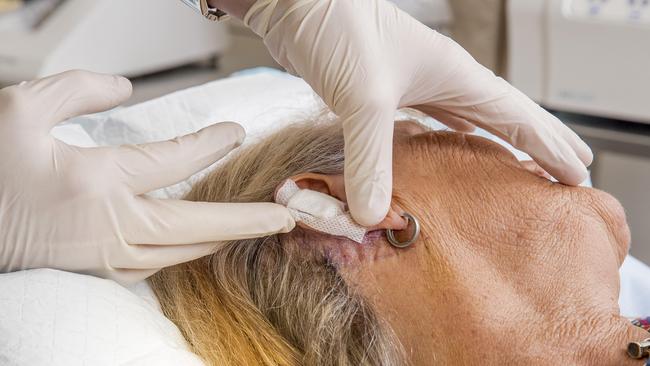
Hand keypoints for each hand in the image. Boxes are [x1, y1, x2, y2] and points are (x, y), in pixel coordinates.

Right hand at [0, 70, 294, 283]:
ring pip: (185, 252)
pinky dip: (190, 250)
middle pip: (198, 225)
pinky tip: (205, 238)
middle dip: (248, 221)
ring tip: (258, 226)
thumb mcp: (20, 110)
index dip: (211, 144)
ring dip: (224, 237)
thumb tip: (124, 87)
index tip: (235, 132)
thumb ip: (78, 89)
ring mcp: (110, 255)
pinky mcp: (104, 271)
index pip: (174, 160)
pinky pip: (162, 264)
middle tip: (285, 215)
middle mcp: (112, 225)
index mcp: (97, 181)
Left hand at [243, 0, 592, 225]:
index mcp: (454, 76)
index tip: (577, 173)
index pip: (517, 116)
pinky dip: (444, 140)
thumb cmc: (336, 30)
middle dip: (535, 144)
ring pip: (466, 119)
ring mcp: (411, 83)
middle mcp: (440, 78)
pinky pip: (426, 122)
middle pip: (502, 116)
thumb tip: (373, 218)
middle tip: (565, 170)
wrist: (295, 3)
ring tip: (515, 165)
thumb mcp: (362, 99)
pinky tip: (443, 152)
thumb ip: (371, 161)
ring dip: (493, 142)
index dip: (549, 146)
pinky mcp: (382, 90)